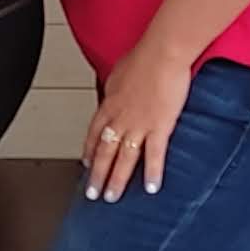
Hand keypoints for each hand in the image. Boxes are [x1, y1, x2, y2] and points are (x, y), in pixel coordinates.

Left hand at [83, 46, 193, 201]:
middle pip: (104, 152)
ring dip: (116, 180)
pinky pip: (153, 155)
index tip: (87, 163)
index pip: (94, 133)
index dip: (89, 151)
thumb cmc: (144, 56)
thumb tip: (114, 90)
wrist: (162, 53)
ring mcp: (138, 124)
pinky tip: (150, 188)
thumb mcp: (119, 71)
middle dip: (97, 175)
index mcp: (109, 104)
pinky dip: (151, 173)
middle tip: (92, 193)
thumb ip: (116, 87)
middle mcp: (120, 118)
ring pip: (123, 158)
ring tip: (112, 197)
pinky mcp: (159, 127)